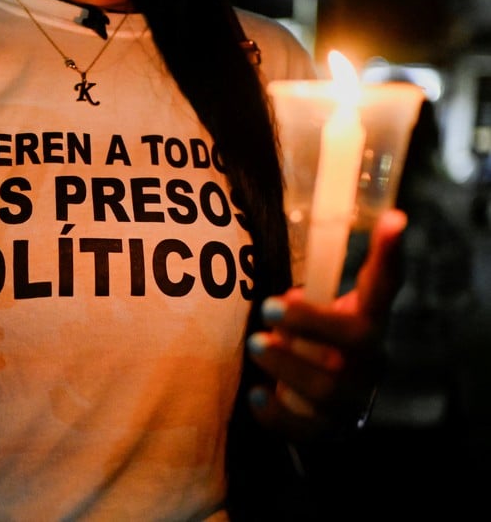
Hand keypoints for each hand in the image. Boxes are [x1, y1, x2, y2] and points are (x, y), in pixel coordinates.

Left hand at [246, 208, 407, 438]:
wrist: (318, 413)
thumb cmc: (312, 348)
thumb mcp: (315, 317)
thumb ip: (306, 301)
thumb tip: (283, 299)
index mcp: (367, 321)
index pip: (385, 283)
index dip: (391, 253)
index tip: (395, 218)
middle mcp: (370, 360)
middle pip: (358, 338)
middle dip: (312, 321)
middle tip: (267, 307)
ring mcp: (355, 399)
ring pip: (330, 387)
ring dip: (287, 364)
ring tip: (255, 345)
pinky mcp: (332, 431)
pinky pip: (306, 428)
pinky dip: (277, 413)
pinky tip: (255, 395)